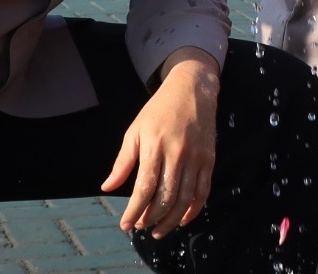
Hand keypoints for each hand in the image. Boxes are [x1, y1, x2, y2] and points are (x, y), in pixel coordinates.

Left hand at [100, 49, 219, 238]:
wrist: (192, 87)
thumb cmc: (159, 109)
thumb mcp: (136, 130)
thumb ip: (123, 161)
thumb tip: (107, 187)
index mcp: (155, 145)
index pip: (144, 187)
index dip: (134, 210)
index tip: (125, 225)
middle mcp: (177, 153)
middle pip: (165, 197)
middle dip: (151, 218)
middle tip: (141, 226)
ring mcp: (196, 157)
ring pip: (185, 199)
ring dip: (171, 220)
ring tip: (158, 229)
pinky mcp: (209, 159)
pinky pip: (203, 191)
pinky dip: (193, 210)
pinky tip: (183, 219)